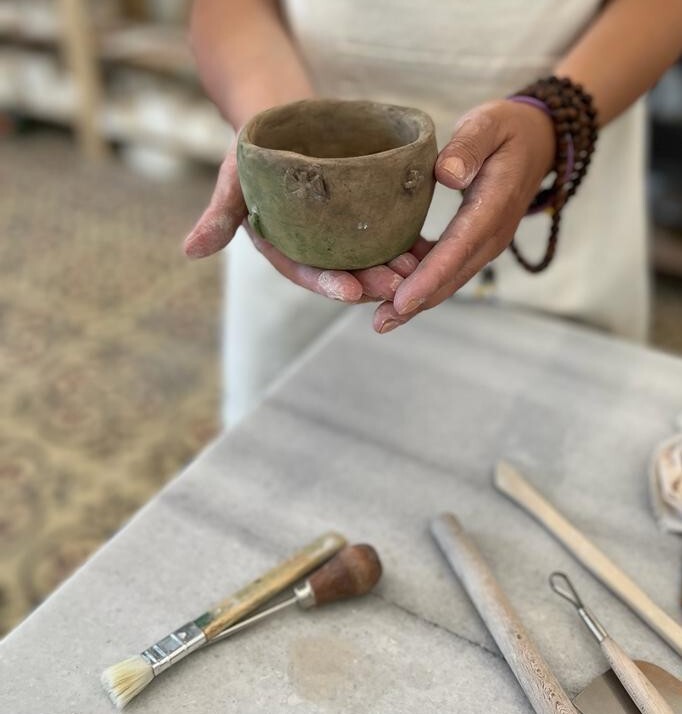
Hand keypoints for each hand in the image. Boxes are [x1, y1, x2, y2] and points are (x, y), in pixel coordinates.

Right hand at [184, 141, 418, 303]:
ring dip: (391, 267)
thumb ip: (219, 216)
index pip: (302, 270)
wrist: (280, 117)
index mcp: (281, 245)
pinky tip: (425, 248)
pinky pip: (382, 233)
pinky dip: (402, 242)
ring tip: (417, 269)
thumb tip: (189, 251)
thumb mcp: (232, 178)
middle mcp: (311, 245)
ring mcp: (336, 233)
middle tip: (397, 285)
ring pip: (365, 257)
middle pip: (340, 270)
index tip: (349, 291)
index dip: (325, 283)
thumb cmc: (254, 147)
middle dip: (368, 281)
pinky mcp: (358, 215)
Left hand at [372, 99, 555, 333]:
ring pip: (446, 280)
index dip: (430, 277)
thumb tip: (447, 175)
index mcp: (493, 207)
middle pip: (450, 277)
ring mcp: (481, 244)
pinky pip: (443, 269)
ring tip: (381, 318)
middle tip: (380, 323)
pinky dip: (417, 281)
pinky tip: (388, 288)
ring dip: (414, 300)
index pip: (458, 248)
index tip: (402, 301)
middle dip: (415, 303)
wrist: (538, 141)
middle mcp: (489, 236)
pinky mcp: (470, 243)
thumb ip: (468, 146)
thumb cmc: (506, 129)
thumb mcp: (489, 124)